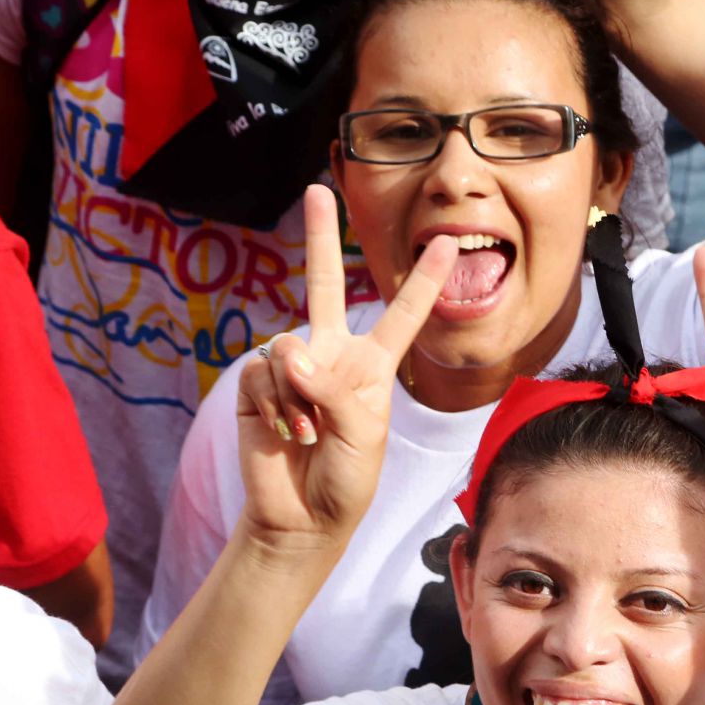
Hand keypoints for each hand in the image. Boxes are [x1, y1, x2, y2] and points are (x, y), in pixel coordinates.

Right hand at [237, 186, 457, 552]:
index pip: (401, 315)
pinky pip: (261, 372)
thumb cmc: (345, 477)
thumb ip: (333, 390)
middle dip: (321, 238)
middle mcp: (331, 355)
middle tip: (317, 189)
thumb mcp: (361, 435)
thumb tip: (289, 354)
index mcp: (372, 365)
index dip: (423, 281)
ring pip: (288, 347)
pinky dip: (275, 403)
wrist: (302, 515)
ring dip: (298, 396)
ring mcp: (292, 366)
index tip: (448, 243)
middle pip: (327, 285)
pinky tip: (285, 430)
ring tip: (309, 431)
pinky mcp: (256, 383)